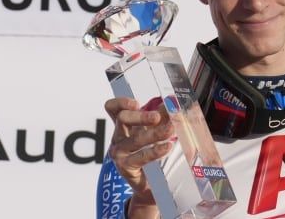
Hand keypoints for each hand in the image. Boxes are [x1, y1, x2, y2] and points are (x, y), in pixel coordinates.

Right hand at [105, 97, 174, 217]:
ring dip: (155, 133)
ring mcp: (120, 152)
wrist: (150, 184)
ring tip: (171, 130)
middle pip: (123, 119)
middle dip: (141, 116)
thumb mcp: (156, 131)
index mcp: (123, 125)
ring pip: (136, 138)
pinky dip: (156, 150)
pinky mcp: (126, 167)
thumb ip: (163, 116)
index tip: (137, 103)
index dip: (121, 103)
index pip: (113, 109)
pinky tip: (168, 146)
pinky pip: (141, 156)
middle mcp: (118, 137)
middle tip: (158, 117)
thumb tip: (172, 101)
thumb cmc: (151, 153)